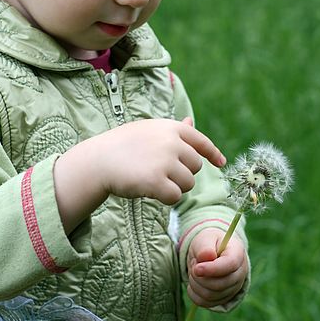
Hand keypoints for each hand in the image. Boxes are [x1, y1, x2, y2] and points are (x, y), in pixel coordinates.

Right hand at [54, 118, 225, 232]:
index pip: (201, 141)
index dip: (213, 153)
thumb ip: (173, 130)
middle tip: (159, 173)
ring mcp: (165, 161)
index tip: (221, 163)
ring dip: (174, 187)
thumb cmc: (123, 145)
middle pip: (195, 167)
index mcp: (171, 128)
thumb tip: (190, 122)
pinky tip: (150, 191)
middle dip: (182, 174)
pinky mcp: (157, 181)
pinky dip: (166, 198)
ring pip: (188, 184)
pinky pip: (175, 196)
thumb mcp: (149, 130)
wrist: (98, 160)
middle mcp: (171, 142)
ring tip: (152, 180)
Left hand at [187, 228, 247, 307]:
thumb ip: (205, 247)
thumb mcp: (205, 238)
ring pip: (211, 295)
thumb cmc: (209, 243)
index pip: (230, 265)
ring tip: (194, 270)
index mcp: (237, 253)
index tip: (196, 269)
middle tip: (193, 263)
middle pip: (220, 284)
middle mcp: (240, 273)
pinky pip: (206, 303)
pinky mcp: (223, 298)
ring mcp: (233, 288)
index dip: (212, 269)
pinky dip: (194, 294)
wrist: (210, 252)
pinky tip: (193, 281)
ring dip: (196, 283)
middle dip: (200, 276)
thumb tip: (207, 257)